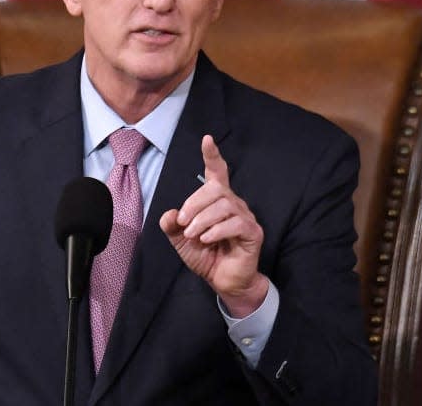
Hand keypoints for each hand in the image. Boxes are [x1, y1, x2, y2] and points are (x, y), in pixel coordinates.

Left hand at [159, 135, 268, 316]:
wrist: (223, 281)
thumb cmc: (206, 256)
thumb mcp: (182, 240)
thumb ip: (173, 226)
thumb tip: (169, 214)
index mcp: (217, 200)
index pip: (218, 171)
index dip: (212, 155)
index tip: (207, 139)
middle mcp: (234, 204)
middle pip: (216, 188)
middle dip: (194, 203)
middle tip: (182, 222)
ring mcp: (245, 217)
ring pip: (224, 205)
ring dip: (202, 219)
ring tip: (193, 235)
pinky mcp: (253, 233)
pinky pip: (236, 223)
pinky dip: (217, 230)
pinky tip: (206, 239)